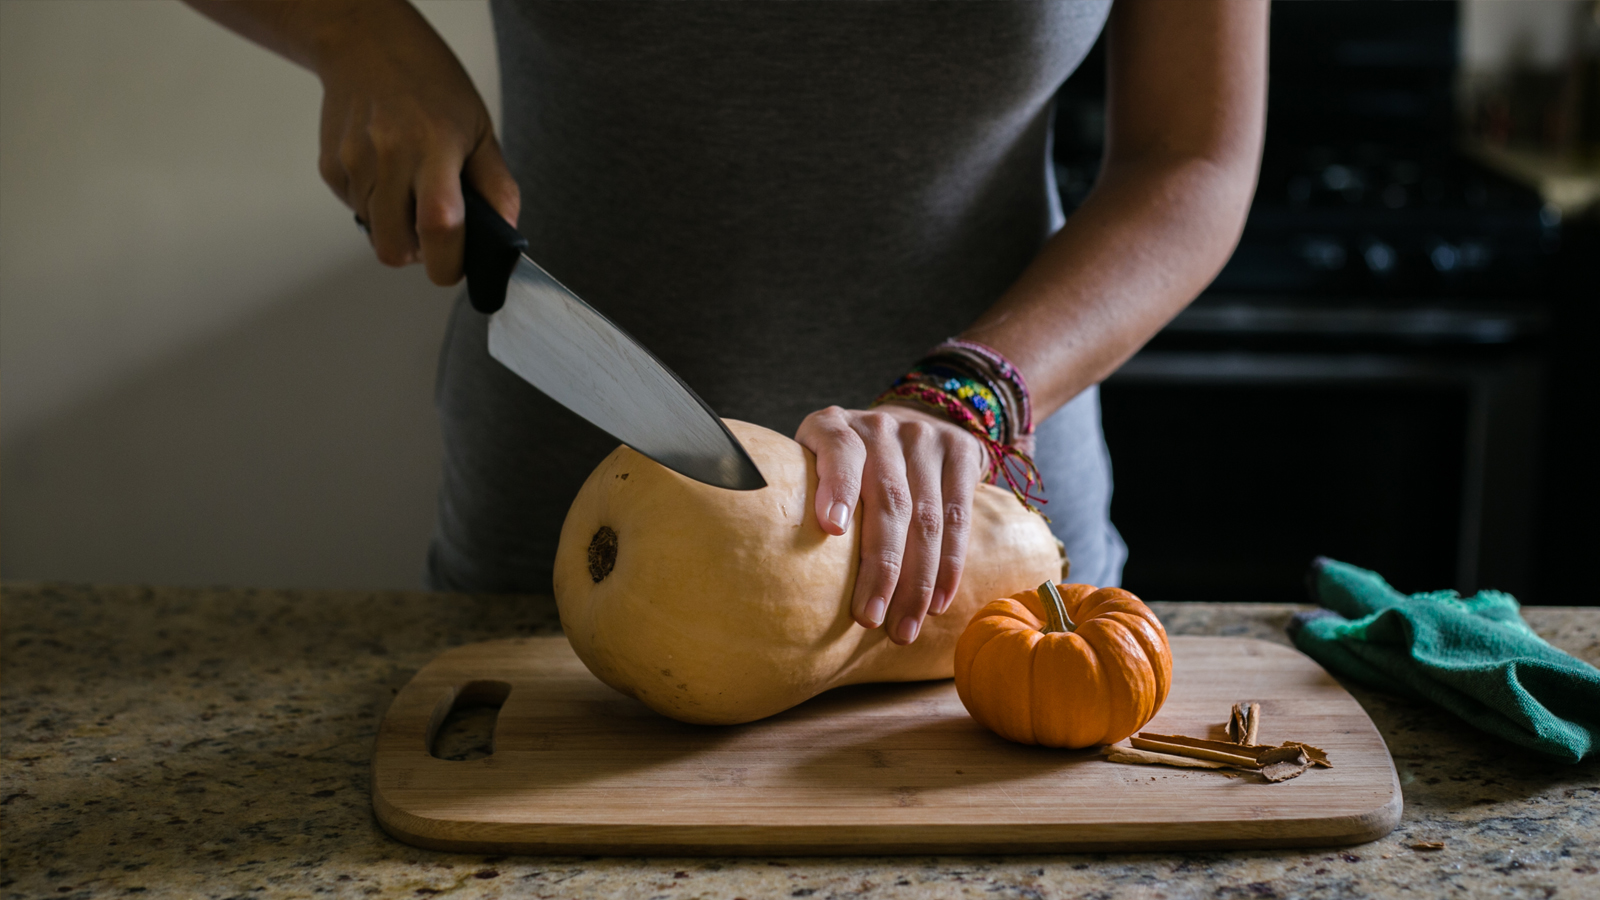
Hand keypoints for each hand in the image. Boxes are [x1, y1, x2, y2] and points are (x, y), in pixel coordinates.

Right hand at [311, 1, 518, 282]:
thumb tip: (506, 234)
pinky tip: (386, 171)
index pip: (440, 227)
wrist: (366, 44)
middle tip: (434, 236)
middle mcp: (389, 156)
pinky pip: (355, 210)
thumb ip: (496, 186)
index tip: (456, 267)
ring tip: (411, 189)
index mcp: (435, 148)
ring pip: (374, 233)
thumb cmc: (431, 85)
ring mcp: (354, 162)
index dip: (448, 263)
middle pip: (394, 248)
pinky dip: (375, 206)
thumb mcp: (479, 129)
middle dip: (418, 255)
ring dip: (396, 228)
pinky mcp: (330, 166)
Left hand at [795, 404, 985, 644]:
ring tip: (902, 628)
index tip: (833, 529)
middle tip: (868, 618)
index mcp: (833, 425)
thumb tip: (770, 575)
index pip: (838, 449)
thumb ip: (798, 499)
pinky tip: (937, 602)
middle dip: (881, 567)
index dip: (838, 486)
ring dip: (917, 580)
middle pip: (888, 499)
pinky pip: (959, 515)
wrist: (913, 419)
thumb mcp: (812, 464)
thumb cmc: (847, 465)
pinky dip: (949, 565)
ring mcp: (925, 435)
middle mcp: (881, 425)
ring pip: (927, 516)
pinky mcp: (962, 451)